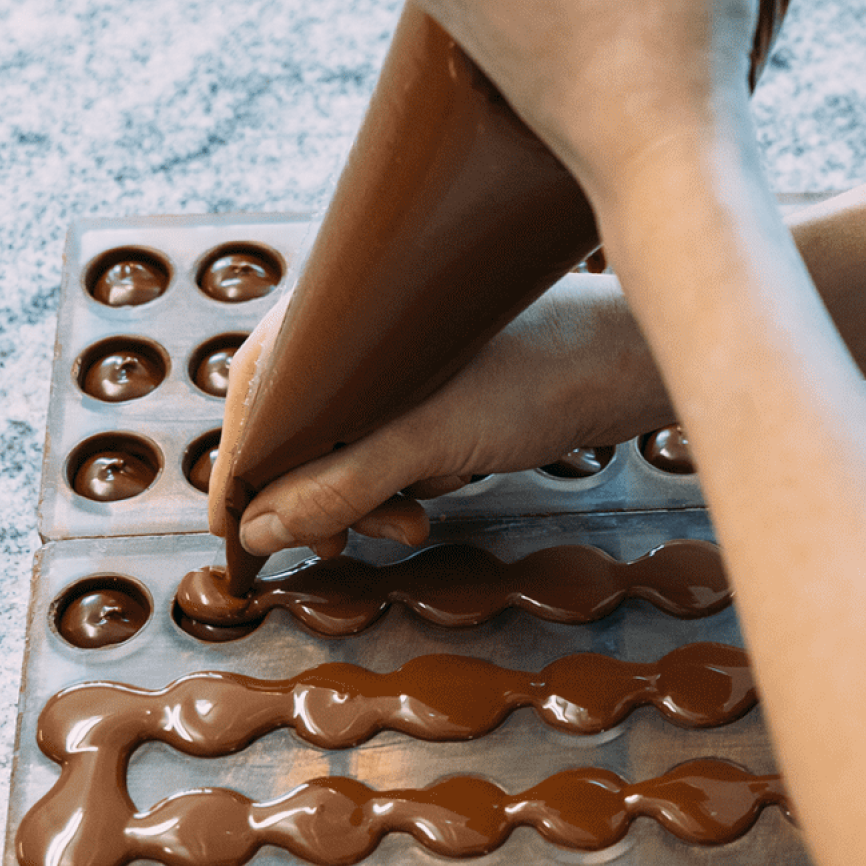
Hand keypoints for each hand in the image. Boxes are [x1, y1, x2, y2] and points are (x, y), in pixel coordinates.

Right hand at [212, 277, 673, 559]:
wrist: (633, 363)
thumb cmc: (540, 376)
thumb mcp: (430, 441)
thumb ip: (341, 485)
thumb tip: (257, 533)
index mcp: (341, 319)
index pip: (255, 399)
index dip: (241, 473)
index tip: (232, 542)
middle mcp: (363, 336)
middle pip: (301, 433)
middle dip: (321, 498)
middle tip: (344, 546)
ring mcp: (403, 367)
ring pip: (351, 450)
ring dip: (371, 498)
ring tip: (414, 521)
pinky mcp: (443, 393)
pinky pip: (398, 450)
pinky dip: (410, 482)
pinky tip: (448, 488)